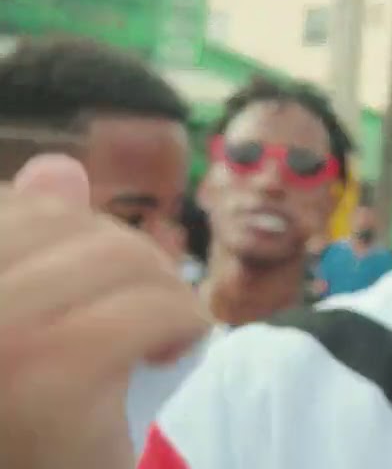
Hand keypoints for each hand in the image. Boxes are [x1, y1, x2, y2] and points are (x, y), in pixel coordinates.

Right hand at [0, 155, 209, 468]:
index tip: (89, 280)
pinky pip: (152, 307)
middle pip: (67, 224)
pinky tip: (174, 350)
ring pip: (118, 256)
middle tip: (142, 305)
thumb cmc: (29, 415)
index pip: (14, 208)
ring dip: (161, 286)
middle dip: (125, 254)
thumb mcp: (23, 319)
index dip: (70, 229)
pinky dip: (184, 321)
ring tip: (159, 329)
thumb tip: (58, 166)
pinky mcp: (53, 377)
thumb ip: (30, 248)